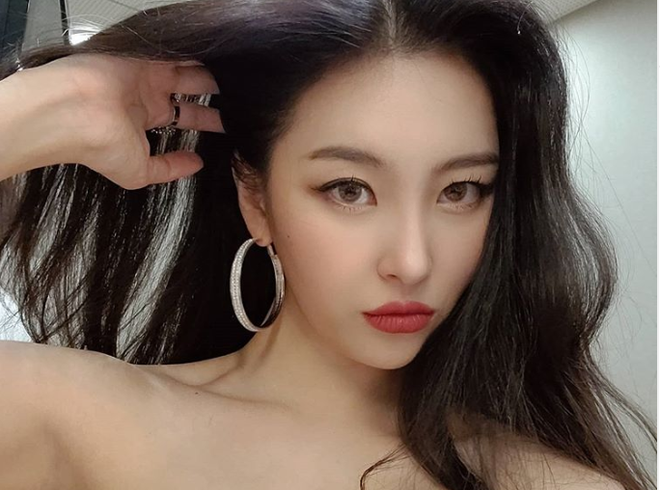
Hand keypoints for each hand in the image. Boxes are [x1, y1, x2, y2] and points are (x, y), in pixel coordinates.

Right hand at [21, 53, 222, 188]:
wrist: (73, 115)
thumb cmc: (98, 146)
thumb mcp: (141, 172)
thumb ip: (169, 169)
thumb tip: (196, 165)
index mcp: (143, 120)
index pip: (183, 117)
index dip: (206, 119)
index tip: (228, 123)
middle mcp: (146, 96)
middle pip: (190, 92)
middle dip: (214, 93)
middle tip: (239, 96)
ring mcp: (146, 75)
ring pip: (187, 71)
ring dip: (210, 74)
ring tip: (236, 78)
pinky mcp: (145, 57)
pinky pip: (177, 54)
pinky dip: (196, 57)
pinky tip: (220, 62)